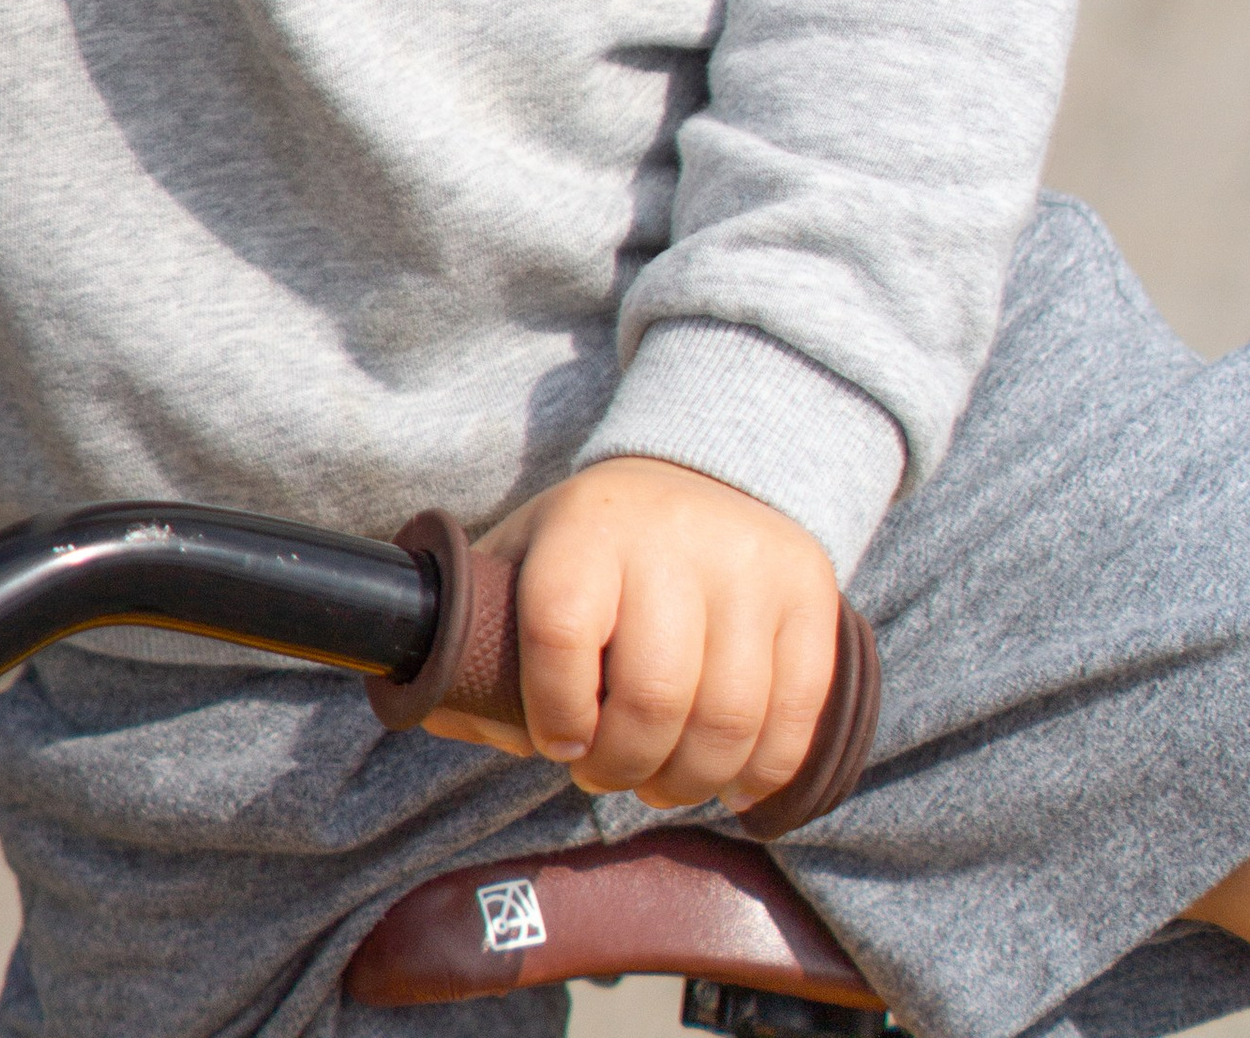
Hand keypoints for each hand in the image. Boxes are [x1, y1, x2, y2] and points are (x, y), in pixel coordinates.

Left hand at [423, 454, 841, 811]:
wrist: (707, 467)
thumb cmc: (597, 544)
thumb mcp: (526, 560)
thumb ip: (480, 639)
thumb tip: (438, 708)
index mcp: (586, 525)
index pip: (560, 630)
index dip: (554, 711)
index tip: (555, 741)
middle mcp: (674, 535)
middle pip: (654, 696)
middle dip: (622, 766)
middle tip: (606, 773)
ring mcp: (751, 562)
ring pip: (729, 721)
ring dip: (688, 782)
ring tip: (661, 781)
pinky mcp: (810, 595)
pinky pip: (793, 719)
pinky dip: (759, 773)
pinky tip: (728, 778)